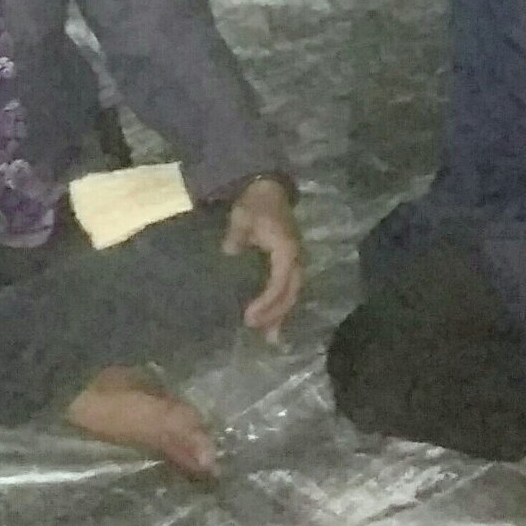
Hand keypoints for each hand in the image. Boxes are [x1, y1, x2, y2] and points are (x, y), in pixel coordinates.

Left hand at [225, 177, 305, 338]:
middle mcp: (295, 258)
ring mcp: (295, 260)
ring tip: (272, 338)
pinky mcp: (289, 261)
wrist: (266, 187)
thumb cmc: (254, 203)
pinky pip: (288, 287)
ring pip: (292, 293)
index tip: (250, 317)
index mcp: (286, 250)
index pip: (279, 284)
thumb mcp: (242, 217)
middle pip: (290, 294)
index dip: (266, 303)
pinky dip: (281, 304)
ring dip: (282, 314)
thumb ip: (237, 235)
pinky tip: (274, 319)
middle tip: (264, 337)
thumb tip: (230, 252)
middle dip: (277, 316)